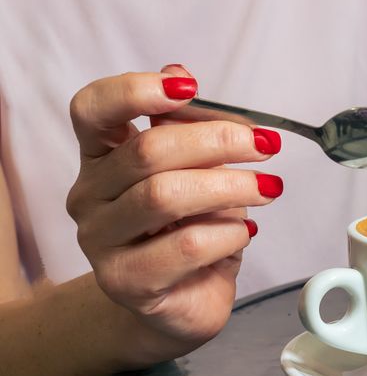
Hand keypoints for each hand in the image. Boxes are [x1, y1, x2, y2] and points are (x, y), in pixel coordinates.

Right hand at [66, 65, 282, 365]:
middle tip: (265, 146)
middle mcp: (90, 196)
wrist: (181, 303)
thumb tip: (179, 72)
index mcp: (100, 157)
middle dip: (217, 141)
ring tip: (268, 188)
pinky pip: (188, 245)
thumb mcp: (196, 170)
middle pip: (147, 152)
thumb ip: (188, 125)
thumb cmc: (189, 229)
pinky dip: (229, 233)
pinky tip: (246, 232)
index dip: (134, 90)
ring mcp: (102, 242)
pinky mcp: (128, 282)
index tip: (189, 88)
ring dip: (231, 187)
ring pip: (166, 197)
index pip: (92, 110)